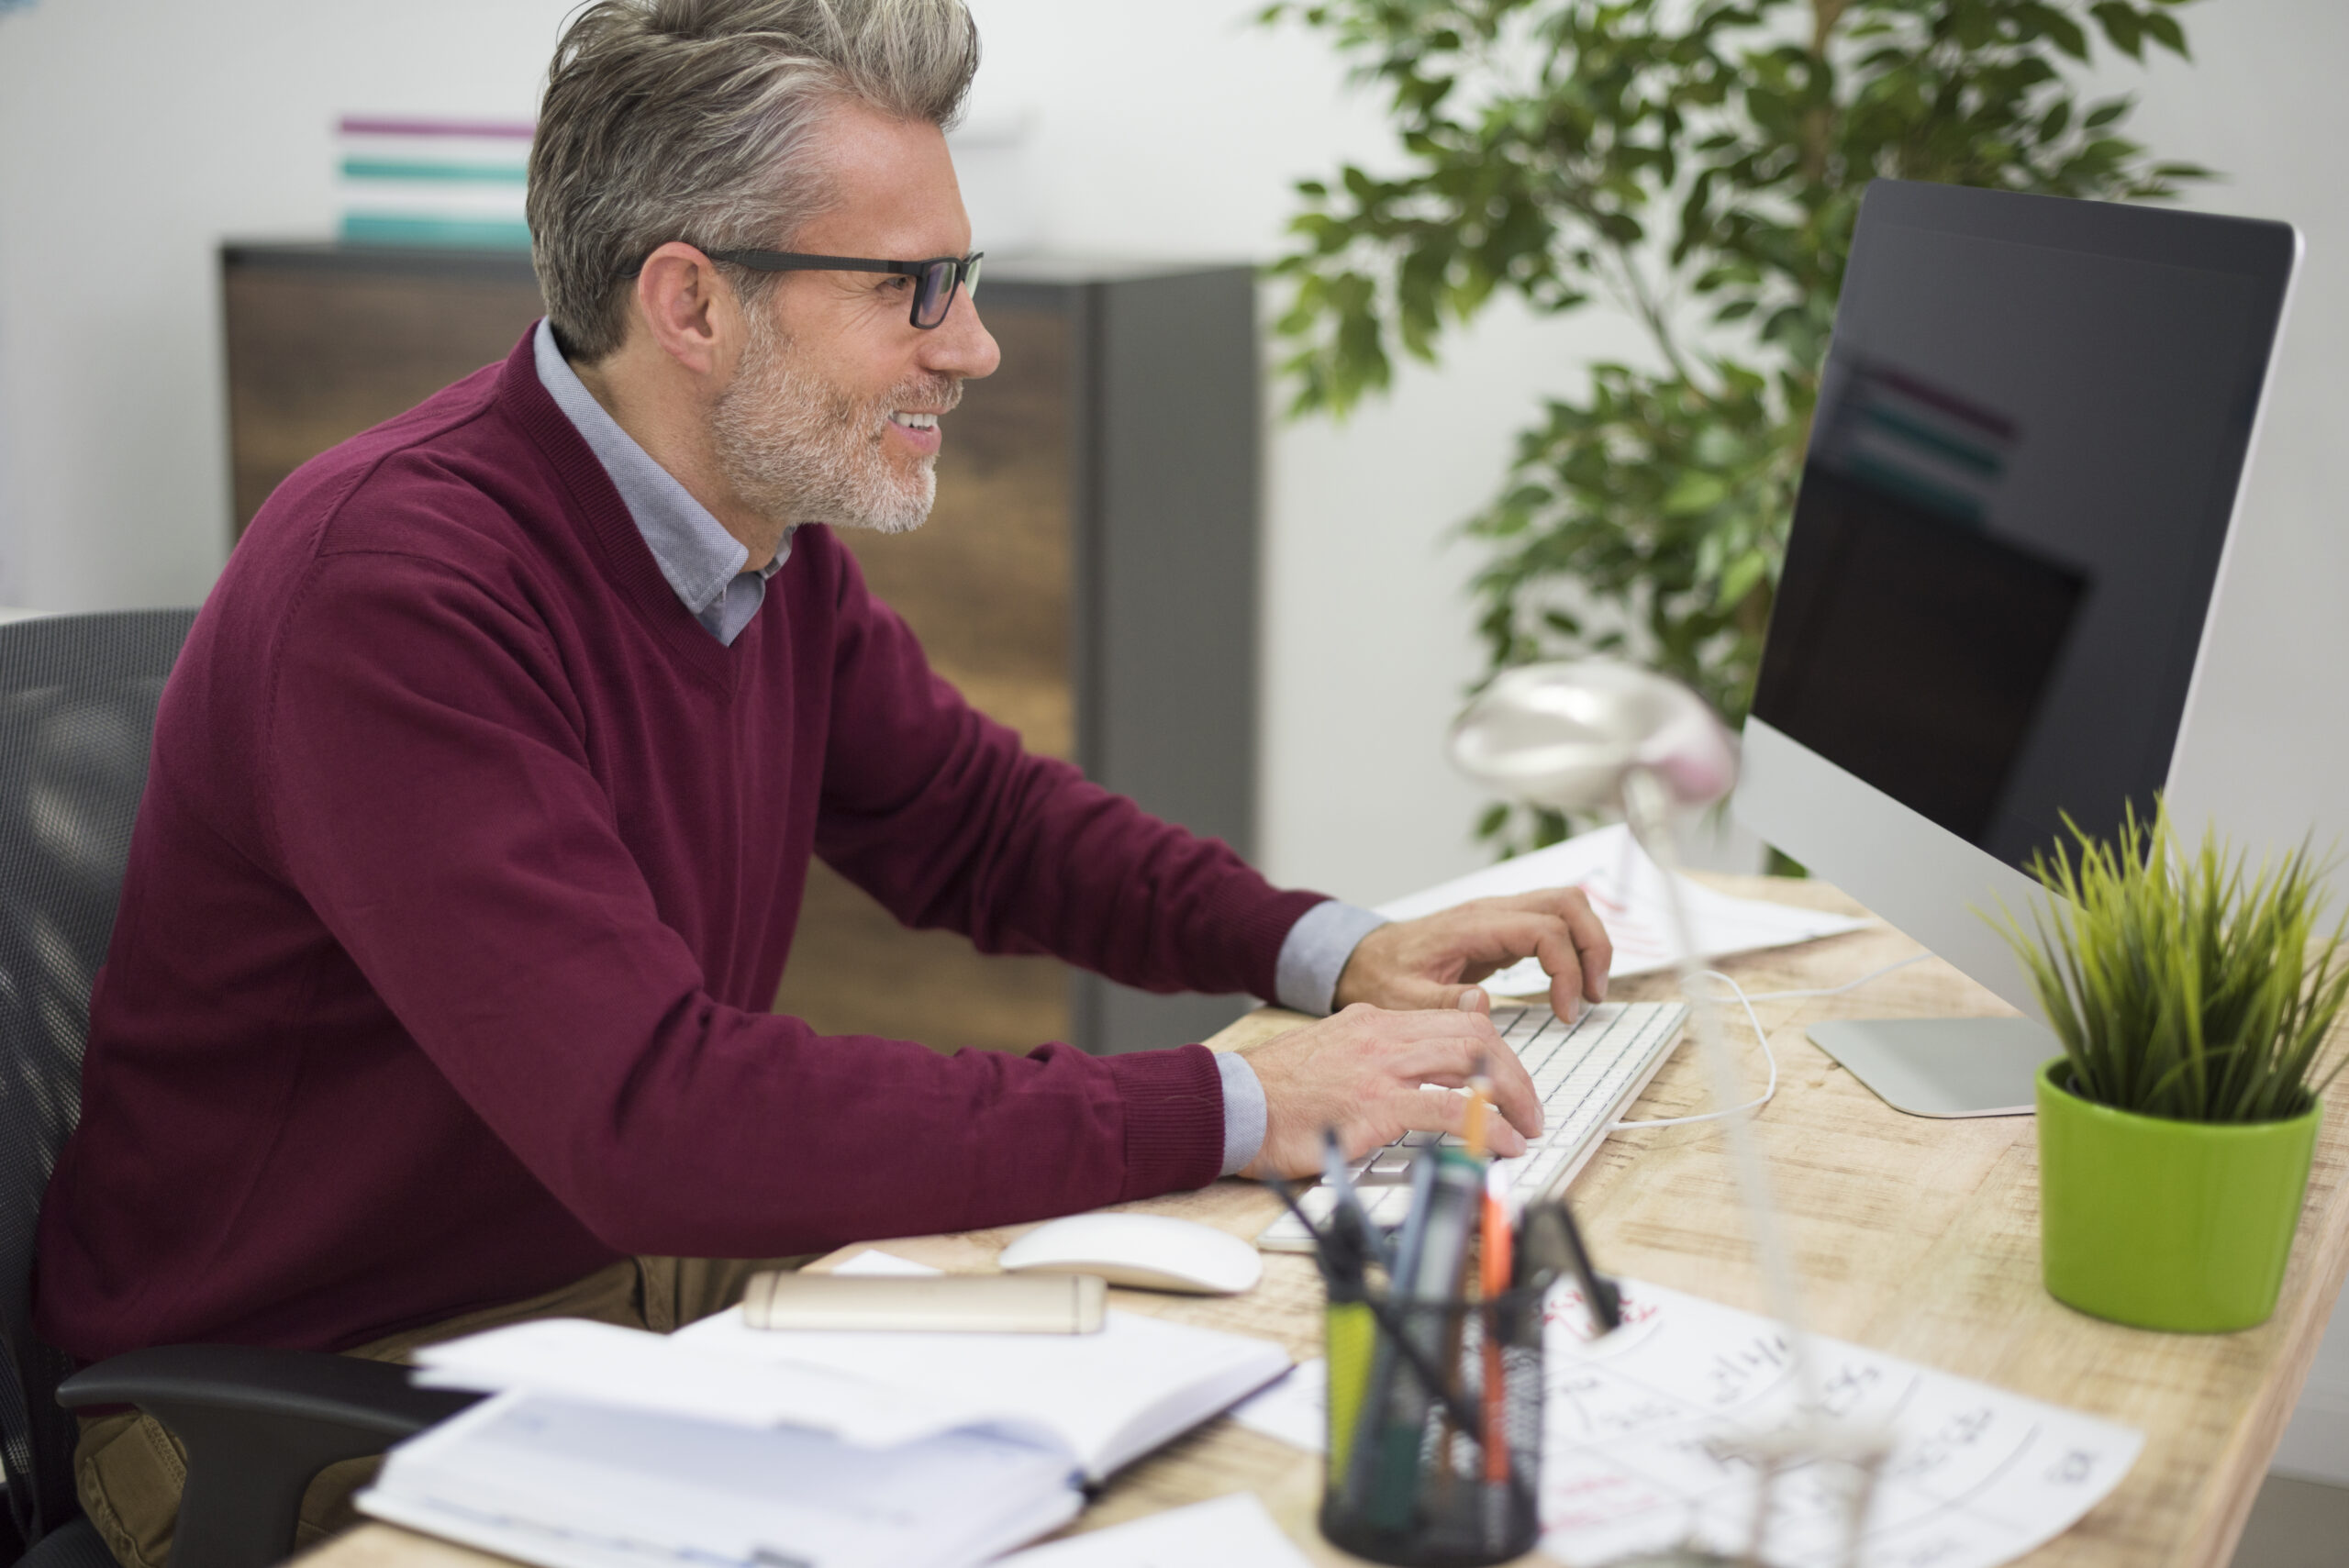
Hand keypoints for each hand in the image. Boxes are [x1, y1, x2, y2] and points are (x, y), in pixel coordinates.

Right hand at [1236, 1003, 1543, 1179]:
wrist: (1229, 1104)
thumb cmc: (1271, 1093)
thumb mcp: (1329, 1056)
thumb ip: (1370, 1056)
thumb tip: (1408, 1078)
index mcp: (1371, 1021)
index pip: (1453, 1023)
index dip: (1491, 1053)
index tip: (1505, 1082)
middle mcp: (1381, 1035)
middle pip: (1474, 1036)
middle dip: (1513, 1072)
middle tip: (1529, 1107)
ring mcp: (1380, 1067)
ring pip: (1472, 1061)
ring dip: (1511, 1095)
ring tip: (1527, 1125)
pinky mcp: (1374, 1104)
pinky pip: (1449, 1110)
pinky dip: (1487, 1126)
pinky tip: (1503, 1144)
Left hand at [1334, 889, 1612, 1021]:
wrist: (1366, 958)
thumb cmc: (1384, 976)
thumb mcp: (1403, 999)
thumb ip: (1442, 1002)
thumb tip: (1484, 1003)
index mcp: (1472, 926)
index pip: (1544, 930)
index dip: (1566, 969)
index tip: (1565, 1012)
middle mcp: (1493, 911)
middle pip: (1568, 903)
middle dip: (1594, 947)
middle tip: (1593, 997)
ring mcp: (1501, 915)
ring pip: (1568, 906)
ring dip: (1590, 944)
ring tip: (1588, 993)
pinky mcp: (1505, 928)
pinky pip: (1555, 923)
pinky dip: (1573, 948)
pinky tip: (1569, 986)